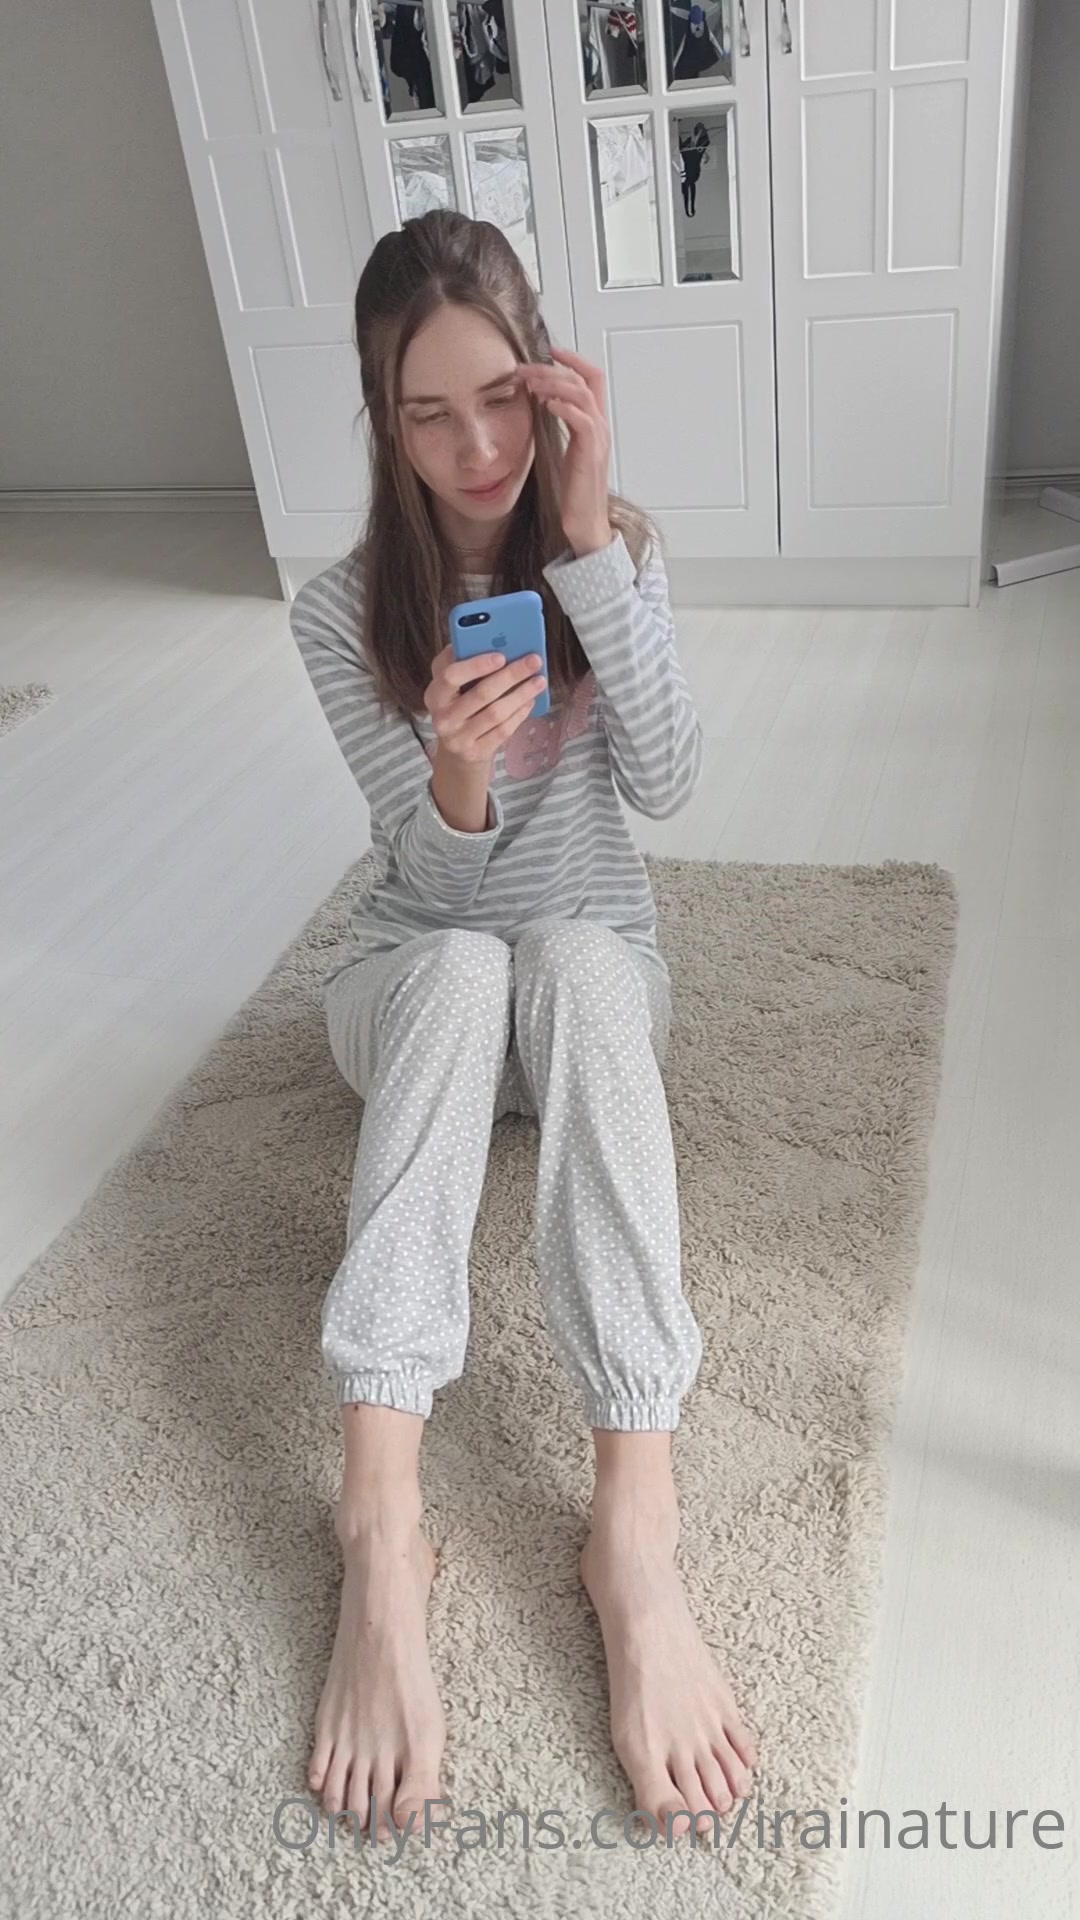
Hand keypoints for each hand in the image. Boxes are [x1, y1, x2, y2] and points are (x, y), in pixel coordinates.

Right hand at [425, 645, 545, 764]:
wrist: (456, 750)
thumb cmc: (457, 705)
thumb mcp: (451, 684)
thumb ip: (460, 661)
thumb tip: (486, 637)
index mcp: (434, 694)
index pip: (450, 677)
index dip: (476, 666)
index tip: (501, 655)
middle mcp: (443, 718)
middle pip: (481, 694)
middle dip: (511, 675)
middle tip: (534, 661)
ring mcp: (459, 739)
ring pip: (496, 713)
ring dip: (521, 694)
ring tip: (539, 680)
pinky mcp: (476, 753)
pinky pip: (503, 731)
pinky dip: (520, 713)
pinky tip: (530, 700)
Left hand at [519, 347, 611, 555]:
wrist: (586, 522)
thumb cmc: (575, 489)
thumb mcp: (567, 448)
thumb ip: (561, 423)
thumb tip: (542, 400)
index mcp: (595, 423)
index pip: (592, 378)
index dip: (573, 360)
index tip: (549, 351)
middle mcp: (600, 426)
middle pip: (584, 380)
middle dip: (554, 369)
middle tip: (526, 368)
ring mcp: (598, 439)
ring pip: (582, 395)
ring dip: (554, 383)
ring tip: (531, 382)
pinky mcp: (590, 454)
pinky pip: (582, 420)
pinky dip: (564, 407)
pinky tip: (545, 404)